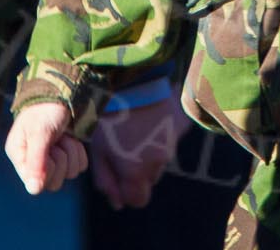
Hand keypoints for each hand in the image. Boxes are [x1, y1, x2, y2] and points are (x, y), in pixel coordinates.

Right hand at [6, 101, 87, 195]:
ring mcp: (52, 161)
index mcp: (19, 157)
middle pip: (54, 183)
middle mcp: (33, 163)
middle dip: (61, 158)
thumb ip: (36, 161)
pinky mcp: (68, 157)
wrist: (63, 93)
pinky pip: (80, 167)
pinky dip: (79, 152)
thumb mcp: (39, 133)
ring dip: (71, 151)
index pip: (35, 183)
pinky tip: (71, 138)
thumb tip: (33, 190)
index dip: (48, 167)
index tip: (49, 150)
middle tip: (57, 140)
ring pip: (69, 174)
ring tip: (63, 136)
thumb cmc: (45, 110)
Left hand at [89, 93, 183, 209]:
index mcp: (136, 171)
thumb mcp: (98, 148)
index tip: (118, 176)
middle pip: (149, 180)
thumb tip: (116, 202)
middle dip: (138, 172)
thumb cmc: (109, 113)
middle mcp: (158, 163)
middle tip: (123, 148)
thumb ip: (106, 179)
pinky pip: (170, 139)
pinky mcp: (181, 126)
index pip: (138, 201)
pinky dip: (160, 135)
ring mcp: (172, 143)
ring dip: (149, 153)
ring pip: (159, 160)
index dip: (127, 193)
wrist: (133, 76)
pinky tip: (148, 118)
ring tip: (135, 129)